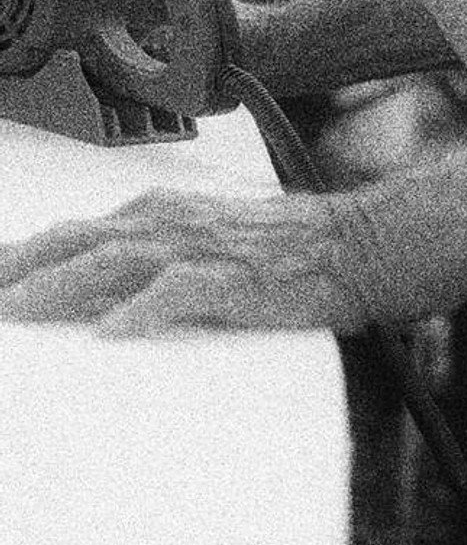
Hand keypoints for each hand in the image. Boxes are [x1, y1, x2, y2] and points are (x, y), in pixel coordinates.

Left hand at [0, 186, 378, 336]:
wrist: (356, 244)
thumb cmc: (285, 251)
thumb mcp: (205, 243)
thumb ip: (152, 262)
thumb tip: (96, 301)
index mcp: (161, 212)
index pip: (74, 233)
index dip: (22, 257)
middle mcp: (171, 222)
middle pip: (77, 241)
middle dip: (20, 268)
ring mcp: (201, 247)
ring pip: (113, 261)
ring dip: (58, 285)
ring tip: (16, 311)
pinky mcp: (234, 278)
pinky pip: (179, 291)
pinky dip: (142, 309)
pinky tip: (113, 331)